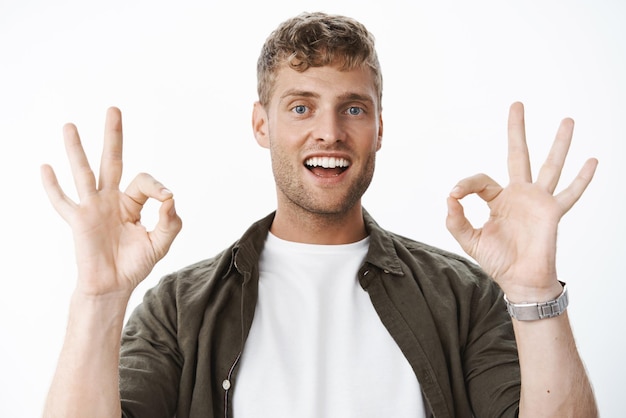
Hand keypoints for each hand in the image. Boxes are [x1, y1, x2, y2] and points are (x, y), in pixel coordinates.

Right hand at [41, 107, 181, 297]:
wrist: (113, 286)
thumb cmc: (135, 264)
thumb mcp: (161, 243)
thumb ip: (170, 221)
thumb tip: (170, 198)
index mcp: (131, 203)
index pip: (143, 181)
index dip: (157, 187)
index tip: (166, 199)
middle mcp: (110, 200)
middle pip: (111, 161)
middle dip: (113, 136)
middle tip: (114, 109)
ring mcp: (92, 208)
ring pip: (84, 173)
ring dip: (77, 150)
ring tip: (70, 125)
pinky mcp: (79, 222)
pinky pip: (63, 202)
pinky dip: (53, 186)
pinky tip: (45, 167)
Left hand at [446, 102, 596, 300]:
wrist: (519, 280)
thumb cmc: (497, 261)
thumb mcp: (469, 240)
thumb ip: (456, 220)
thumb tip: (449, 198)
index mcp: (498, 200)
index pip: (480, 180)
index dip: (466, 184)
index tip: (455, 195)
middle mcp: (519, 195)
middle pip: (518, 155)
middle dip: (517, 130)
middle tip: (517, 104)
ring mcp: (538, 201)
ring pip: (550, 166)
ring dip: (559, 143)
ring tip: (567, 120)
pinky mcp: (552, 212)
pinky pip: (570, 193)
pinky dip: (582, 179)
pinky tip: (592, 161)